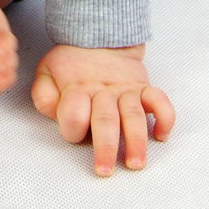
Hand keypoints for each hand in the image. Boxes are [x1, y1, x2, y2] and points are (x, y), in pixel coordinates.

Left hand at [31, 43, 175, 176]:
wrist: (99, 36)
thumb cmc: (71, 62)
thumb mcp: (46, 72)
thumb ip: (44, 95)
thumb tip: (54, 113)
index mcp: (77, 88)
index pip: (74, 114)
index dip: (72, 128)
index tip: (73, 134)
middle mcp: (103, 91)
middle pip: (105, 121)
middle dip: (106, 148)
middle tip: (105, 171)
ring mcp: (126, 90)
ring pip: (134, 117)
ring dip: (136, 142)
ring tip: (135, 163)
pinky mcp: (144, 88)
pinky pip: (159, 101)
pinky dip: (164, 118)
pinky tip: (161, 136)